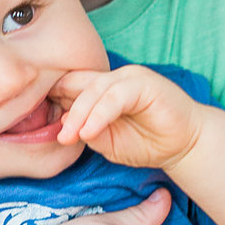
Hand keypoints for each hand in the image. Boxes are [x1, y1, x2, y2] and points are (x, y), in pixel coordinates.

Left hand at [54, 62, 208, 176]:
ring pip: (94, 90)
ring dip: (79, 114)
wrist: (185, 147)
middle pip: (76, 84)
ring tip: (70, 137)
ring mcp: (128, 78)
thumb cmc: (148, 144)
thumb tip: (66, 125)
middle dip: (60, 106)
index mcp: (101, 89)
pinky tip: (89, 132)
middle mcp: (112, 79)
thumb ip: (88, 132)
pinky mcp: (143, 83)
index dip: (53, 102)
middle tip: (55, 134)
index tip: (39, 124)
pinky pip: (114, 97)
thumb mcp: (108, 143)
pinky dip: (99, 115)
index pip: (69, 87)